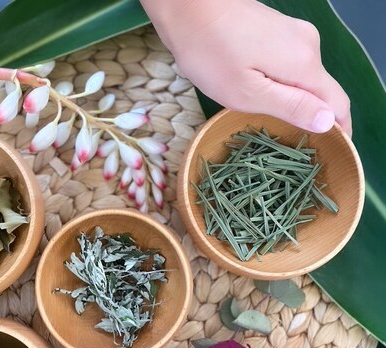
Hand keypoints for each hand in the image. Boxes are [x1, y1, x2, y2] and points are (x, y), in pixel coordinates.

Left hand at [141, 0, 351, 134]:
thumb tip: (328, 122)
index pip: (338, 103)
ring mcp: (292, 34)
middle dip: (312, 118)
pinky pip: (288, 65)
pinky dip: (281, 85)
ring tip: (274, 124)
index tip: (331, 151)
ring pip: (303, 78)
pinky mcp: (276, 30)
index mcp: (305, 63)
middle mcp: (308, 45)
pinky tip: (261, 95)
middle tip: (293, 146)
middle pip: (321, 90)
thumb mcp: (248, 92)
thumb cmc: (211, 54)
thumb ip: (291, 106)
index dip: (339, 130)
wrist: (188, 6)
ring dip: (294, 101)